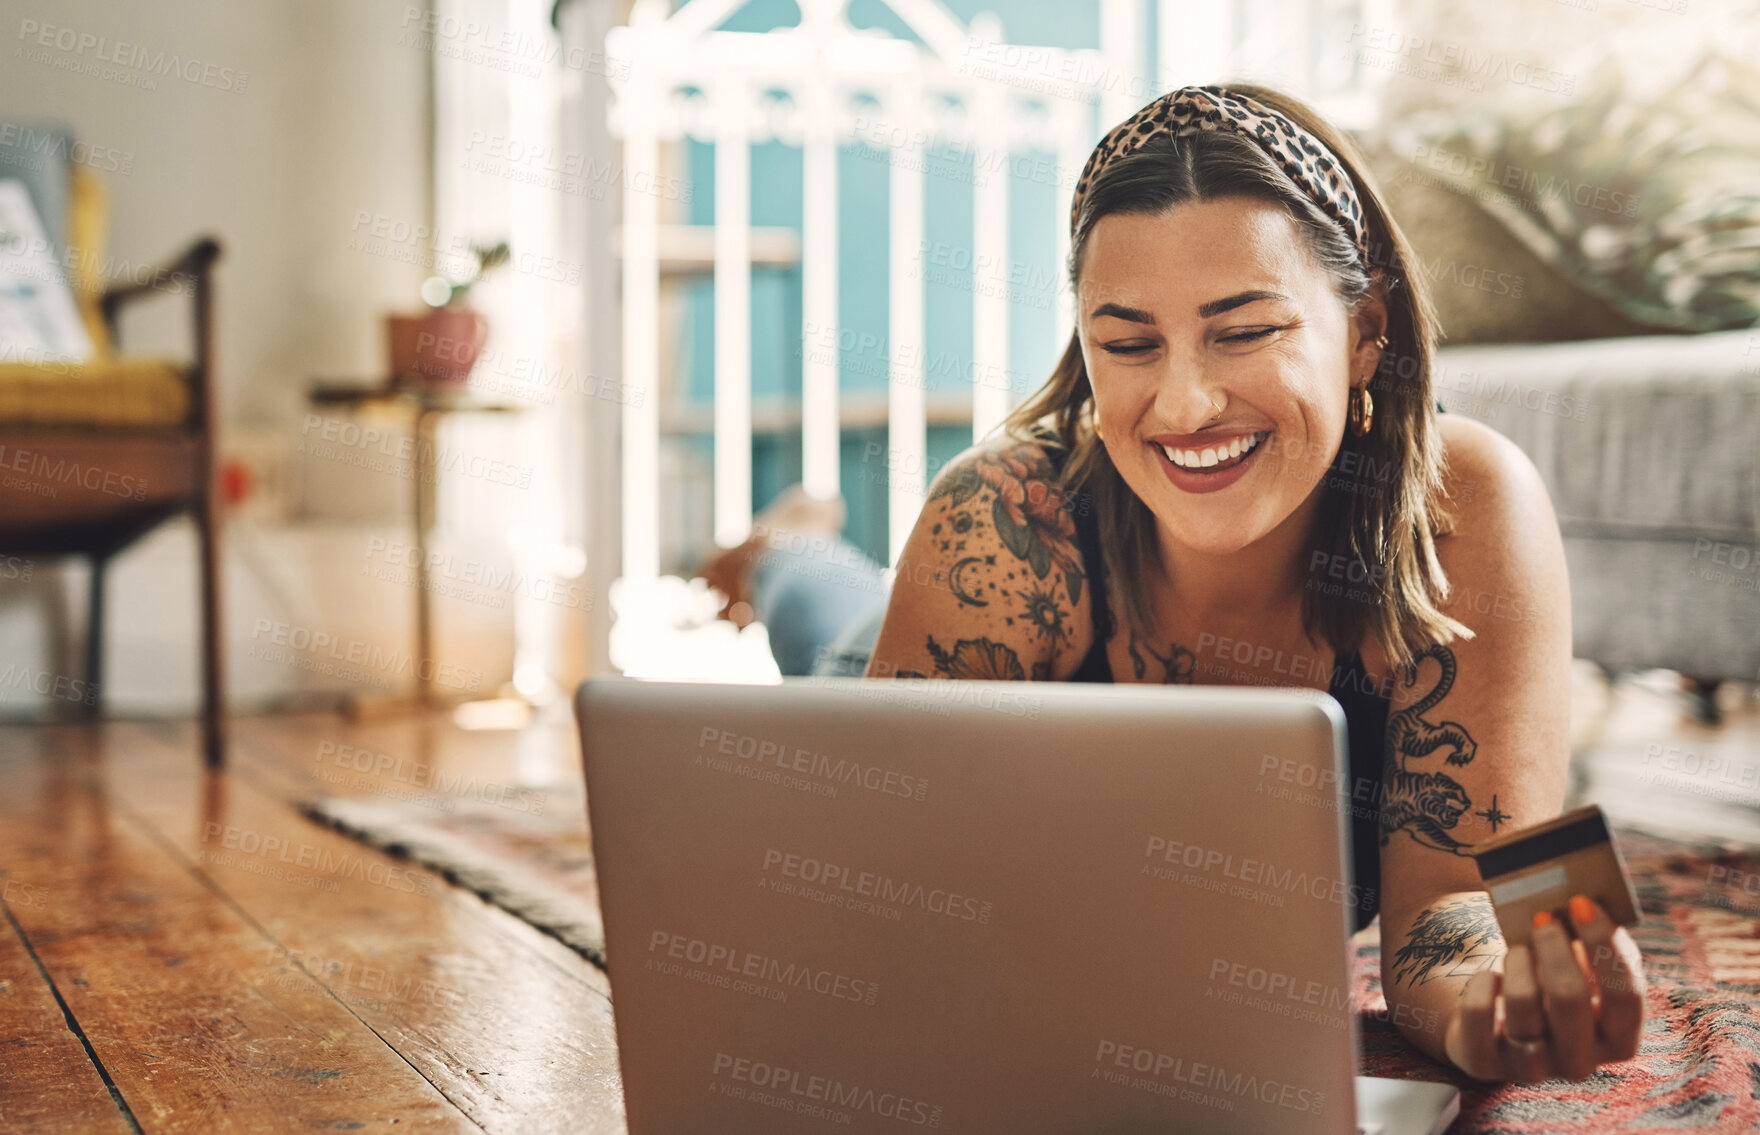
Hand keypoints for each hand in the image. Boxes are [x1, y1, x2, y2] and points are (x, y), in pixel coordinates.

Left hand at [1443, 894, 1646, 1081]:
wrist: (1498, 1011)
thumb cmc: (1549, 975)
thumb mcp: (1579, 961)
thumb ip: (1593, 936)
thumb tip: (1583, 900)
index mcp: (1617, 1037)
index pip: (1626, 998)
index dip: (1605, 946)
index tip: (1581, 902)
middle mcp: (1579, 1061)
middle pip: (1571, 999)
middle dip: (1554, 949)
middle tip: (1541, 918)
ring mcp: (1531, 1066)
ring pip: (1522, 1003)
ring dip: (1517, 961)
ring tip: (1517, 948)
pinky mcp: (1484, 1062)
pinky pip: (1477, 1014)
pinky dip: (1481, 983)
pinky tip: (1489, 977)